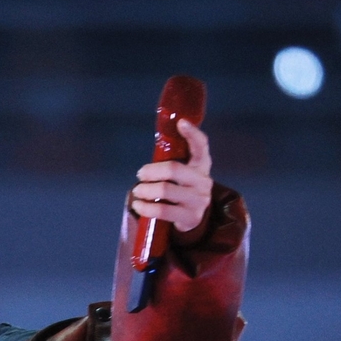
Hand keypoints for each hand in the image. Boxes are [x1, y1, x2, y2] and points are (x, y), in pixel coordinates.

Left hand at [130, 118, 212, 236]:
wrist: (194, 218)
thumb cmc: (182, 188)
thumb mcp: (183, 173)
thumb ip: (173, 160)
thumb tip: (151, 150)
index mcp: (202, 165)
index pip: (201, 145)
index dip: (192, 133)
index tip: (181, 122)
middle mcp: (203, 181)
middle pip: (174, 169)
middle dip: (151, 171)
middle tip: (140, 174)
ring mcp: (199, 200)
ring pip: (165, 190)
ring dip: (145, 190)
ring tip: (137, 191)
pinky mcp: (191, 217)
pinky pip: (163, 210)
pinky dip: (146, 207)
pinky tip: (138, 205)